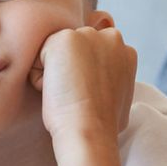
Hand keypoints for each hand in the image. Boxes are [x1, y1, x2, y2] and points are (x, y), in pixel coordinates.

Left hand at [35, 25, 136, 142]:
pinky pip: (40, 56)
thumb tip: (102, 85)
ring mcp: (89, 35)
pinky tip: (58, 90)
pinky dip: (40, 77)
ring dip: (56, 73)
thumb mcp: (121, 97)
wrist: (91, 130)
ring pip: (56, 52)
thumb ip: (113, 78)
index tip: (89, 95)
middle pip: (75, 50)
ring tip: (69, 93)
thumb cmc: (103, 124)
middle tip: (78, 95)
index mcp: (126, 52)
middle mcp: (111, 37)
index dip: (85, 76)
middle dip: (71, 70)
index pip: (91, 54)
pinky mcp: (65, 38)